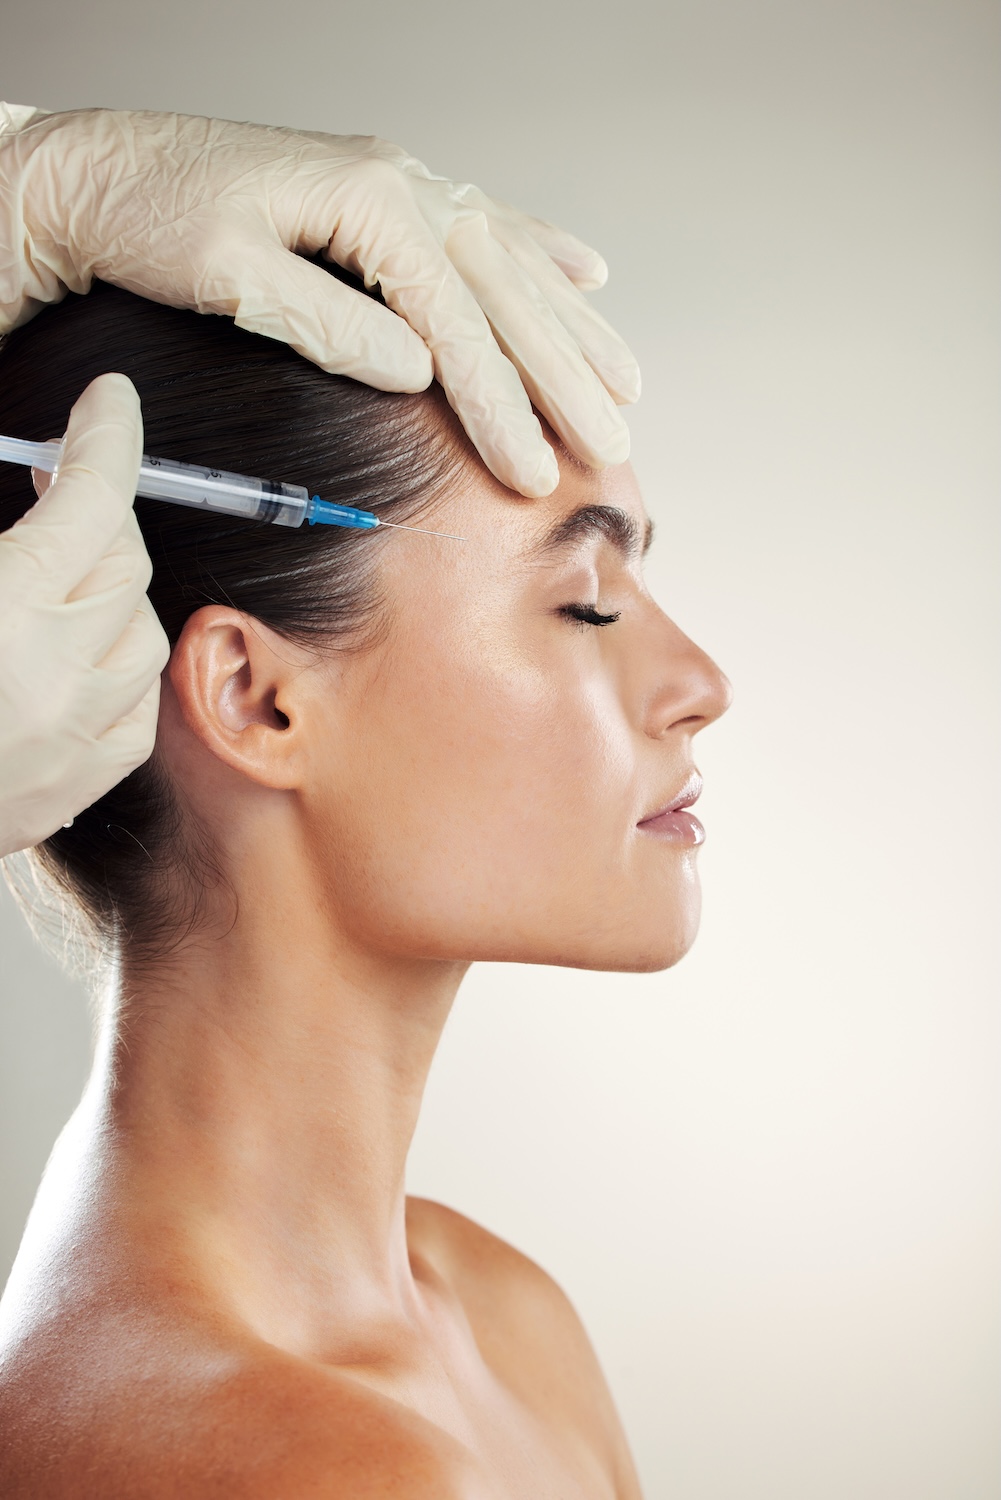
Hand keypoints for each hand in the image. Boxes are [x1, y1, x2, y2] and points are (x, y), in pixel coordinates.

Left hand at [0, 105, 639, 497]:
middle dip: (562, 378)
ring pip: (512, 260)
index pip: (457, 320)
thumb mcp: (230, 275)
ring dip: (573, 324)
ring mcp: (399, 183)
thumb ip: (328, 322)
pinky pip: (487, 222)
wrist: (100, 167)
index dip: (500, 404)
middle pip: (505, 292)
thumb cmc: (150, 215)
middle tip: (611, 446)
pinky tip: (587, 272)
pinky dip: (542, 251)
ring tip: (625, 383)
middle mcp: (401, 183)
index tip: (533, 470)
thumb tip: (415, 369)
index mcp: (370, 200)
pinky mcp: (386, 194)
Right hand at [0, 373, 169, 856]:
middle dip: (99, 510)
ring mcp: (69, 742)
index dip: (106, 436)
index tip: (110, 399)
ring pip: (140, 639)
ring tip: (64, 569)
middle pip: (123, 564)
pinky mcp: (69, 791)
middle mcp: (52, 679)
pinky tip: (80, 653)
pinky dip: (117, 671)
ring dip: (113, 590)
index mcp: (5, 614)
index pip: (92, 498)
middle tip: (58, 483)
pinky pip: (134, 716)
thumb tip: (27, 468)